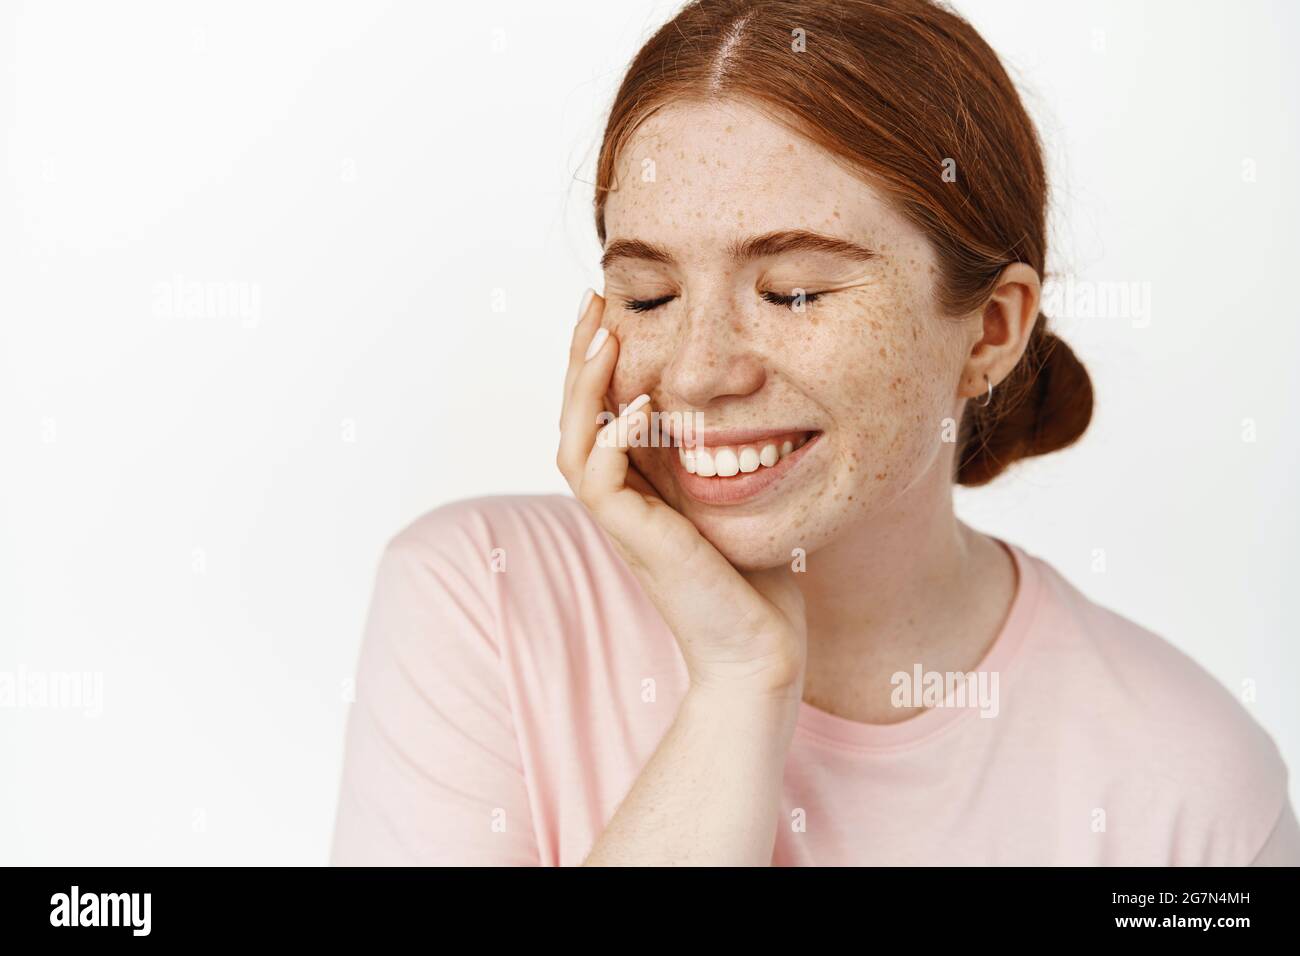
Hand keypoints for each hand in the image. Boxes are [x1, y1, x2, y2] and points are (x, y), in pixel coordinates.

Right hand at [557, 290, 807, 696]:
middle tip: (592, 299)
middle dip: (581, 354)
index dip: (600, 360)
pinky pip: (600, 479)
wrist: (758, 648)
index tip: (614, 306)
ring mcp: (622, 520)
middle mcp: (619, 499)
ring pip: (574, 441)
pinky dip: (612, 437)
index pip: (602, 410)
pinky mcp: (634, 538)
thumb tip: (736, 399)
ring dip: (585, 387)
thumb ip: (718, 453)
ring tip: (605, 335)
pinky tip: (640, 402)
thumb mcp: (734, 496)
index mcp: (637, 485)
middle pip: (574, 416)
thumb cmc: (754, 579)